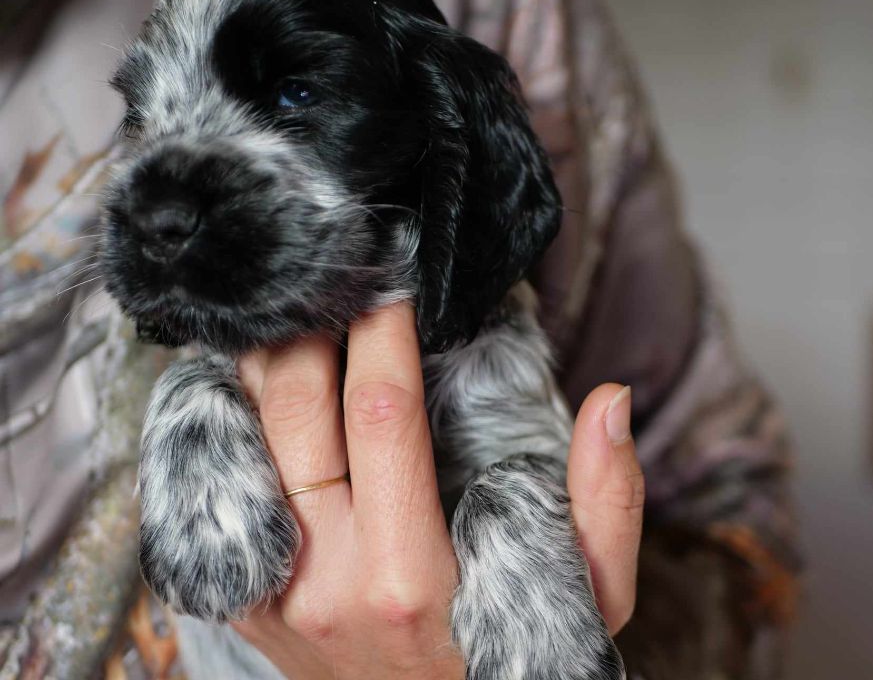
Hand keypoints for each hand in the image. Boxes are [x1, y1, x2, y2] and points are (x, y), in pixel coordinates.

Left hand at [231, 303, 643, 677]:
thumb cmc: (513, 663)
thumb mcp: (593, 601)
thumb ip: (607, 504)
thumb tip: (610, 400)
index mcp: (413, 574)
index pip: (381, 410)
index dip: (385, 329)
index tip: (398, 284)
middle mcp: (327, 581)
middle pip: (296, 411)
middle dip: (316, 327)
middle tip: (341, 281)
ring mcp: (271, 593)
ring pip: (242, 437)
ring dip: (266, 360)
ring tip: (299, 311)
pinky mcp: (243, 599)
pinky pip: (212, 485)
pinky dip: (231, 417)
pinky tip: (261, 379)